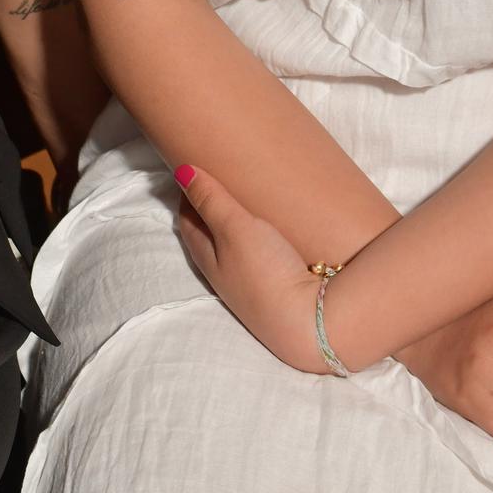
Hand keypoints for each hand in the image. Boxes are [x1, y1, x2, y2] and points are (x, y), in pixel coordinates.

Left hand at [174, 163, 331, 373]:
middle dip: (210, 210)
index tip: (195, 169)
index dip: (189, 194)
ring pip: (235, 249)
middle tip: (221, 180)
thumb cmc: (266, 272)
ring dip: (236, 227)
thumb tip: (180, 169)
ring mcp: (250, 286)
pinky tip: (275, 234)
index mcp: (206, 258)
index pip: (188, 221)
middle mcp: (223, 274)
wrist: (312, 323)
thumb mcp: (235, 229)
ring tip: (248, 201)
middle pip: (208, 236)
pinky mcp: (276, 291)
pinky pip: (260, 259)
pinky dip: (259, 241)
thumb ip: (211, 200)